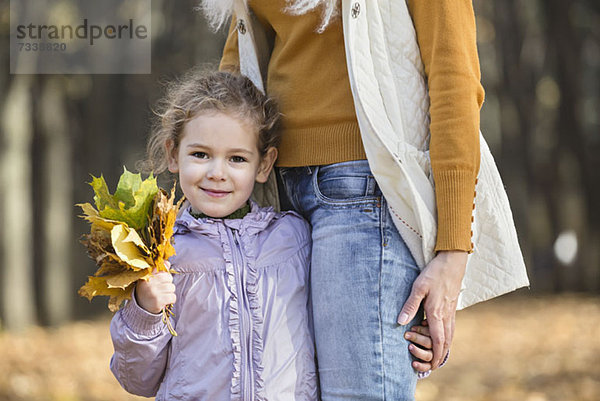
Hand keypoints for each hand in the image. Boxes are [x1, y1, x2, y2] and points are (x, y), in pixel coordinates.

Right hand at [135, 262, 175, 313]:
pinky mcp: (158, 301)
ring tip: (162, 294)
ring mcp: (153, 292)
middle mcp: (149, 283)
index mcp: (146, 276)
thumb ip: (158, 270)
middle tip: (162, 289)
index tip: (161, 281)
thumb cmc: (147, 290)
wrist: (141, 307)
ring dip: (170, 292)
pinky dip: (171, 299)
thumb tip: (167, 262)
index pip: (163, 271)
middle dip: (168, 283)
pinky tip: (164, 300)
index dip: (165, 276)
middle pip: (169, 278)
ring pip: (172, 287)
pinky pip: (173, 297)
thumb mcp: (150, 278)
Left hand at [397, 250, 466, 368]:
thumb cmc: (434, 273)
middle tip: (431, 366)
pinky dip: (446, 337)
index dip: (435, 355)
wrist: (453, 262)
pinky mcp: (452, 307)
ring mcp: (451, 312)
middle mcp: (446, 315)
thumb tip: (400, 323)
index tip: (431, 366)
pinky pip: (450, 327)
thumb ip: (410, 306)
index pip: (438, 340)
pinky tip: (440, 338)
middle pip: (446, 342)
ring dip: (443, 347)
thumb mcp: (418, 287)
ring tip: (436, 356)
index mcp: (437, 313)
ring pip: (450, 335)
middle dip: (439, 355)